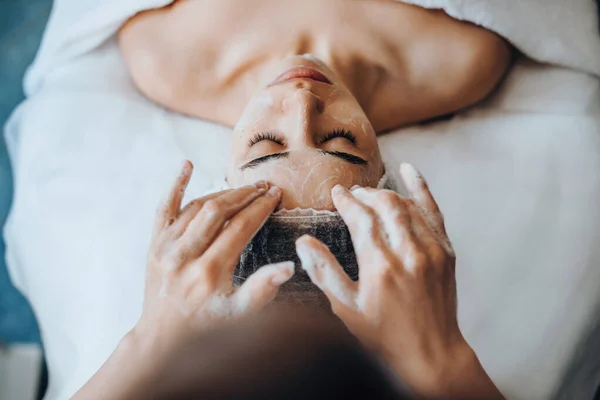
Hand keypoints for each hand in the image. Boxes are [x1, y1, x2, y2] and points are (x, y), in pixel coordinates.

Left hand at [136, 160, 293, 352]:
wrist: (164, 335)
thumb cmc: (207, 324)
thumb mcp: (239, 313)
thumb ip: (263, 288)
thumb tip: (290, 266)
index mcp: (209, 271)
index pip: (240, 227)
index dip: (261, 208)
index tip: (275, 196)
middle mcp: (185, 255)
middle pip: (219, 211)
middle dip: (246, 195)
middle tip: (265, 187)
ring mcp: (166, 247)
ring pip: (197, 206)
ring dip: (223, 194)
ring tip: (244, 189)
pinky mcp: (154, 243)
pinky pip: (163, 208)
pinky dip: (175, 185)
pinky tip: (186, 164)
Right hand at [296, 163, 502, 398]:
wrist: (431, 351)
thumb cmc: (384, 333)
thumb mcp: (346, 308)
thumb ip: (324, 272)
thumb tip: (303, 242)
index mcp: (380, 266)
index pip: (360, 218)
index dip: (346, 201)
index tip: (336, 193)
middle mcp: (408, 253)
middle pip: (384, 204)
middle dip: (364, 194)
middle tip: (351, 194)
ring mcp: (431, 250)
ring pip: (406, 205)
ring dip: (385, 194)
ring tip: (369, 194)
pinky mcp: (445, 251)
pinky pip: (434, 211)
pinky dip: (421, 189)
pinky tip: (410, 171)